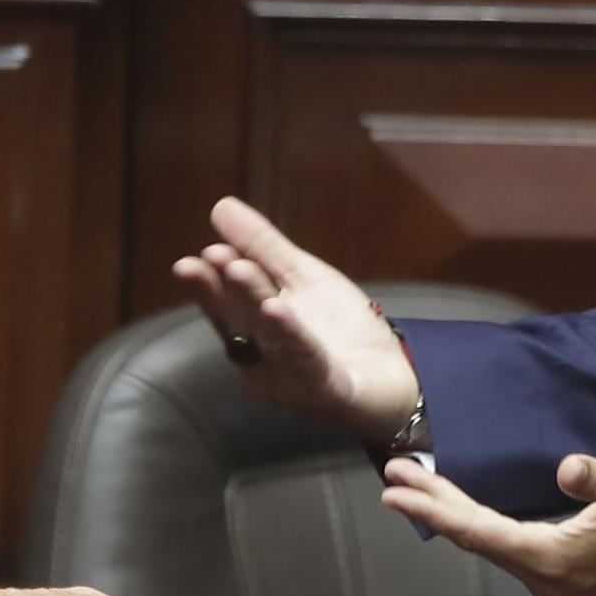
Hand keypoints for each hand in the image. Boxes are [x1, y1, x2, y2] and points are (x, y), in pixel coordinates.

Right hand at [170, 195, 421, 440]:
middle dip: (222, 290)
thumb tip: (221, 205)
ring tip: (239, 270)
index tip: (204, 253)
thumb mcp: (301, 276)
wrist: (391, 373)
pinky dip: (291, 335)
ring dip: (253, 302)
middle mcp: (263, 358)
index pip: (227, 304)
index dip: (212, 281)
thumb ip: (262, 247)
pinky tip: (278, 309)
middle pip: (240, 321)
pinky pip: (305, 361)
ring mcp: (289, 379)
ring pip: (269, 337)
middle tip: (209, 257)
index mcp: (253, 330)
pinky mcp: (321, 390)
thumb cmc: (339, 328)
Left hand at [380, 454, 595, 595]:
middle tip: (392, 478)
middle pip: (475, 539)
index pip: (479, 531)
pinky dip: (479, 527)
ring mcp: (555, 580)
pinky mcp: (567, 574)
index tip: (397, 489)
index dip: (434, 508)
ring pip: (489, 545)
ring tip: (417, 491)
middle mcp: (546, 577)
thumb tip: (565, 467)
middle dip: (431, 506)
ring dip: (451, 517)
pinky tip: (470, 515)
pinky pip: (508, 549)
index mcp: (554, 558)